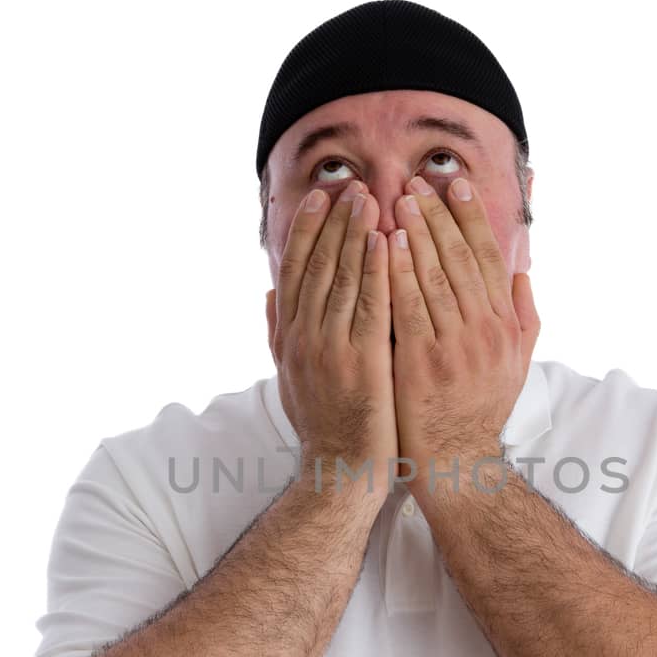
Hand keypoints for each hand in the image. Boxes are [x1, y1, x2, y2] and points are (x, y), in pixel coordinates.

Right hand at [266, 181, 397, 502]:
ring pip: (342, 278)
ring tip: (373, 199)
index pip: (296, 270)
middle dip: (336, 221)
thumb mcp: (288, 376)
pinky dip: (376, 270)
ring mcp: (330, 349)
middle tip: (353, 185)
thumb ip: (277, 332)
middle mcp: (304, 337)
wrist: (340, 472)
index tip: (322, 198)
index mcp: (288, 336)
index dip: (308, 230)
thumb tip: (269, 294)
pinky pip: (369, 306)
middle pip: (318, 265)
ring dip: (357, 234)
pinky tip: (387, 242)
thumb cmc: (322, 426)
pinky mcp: (360, 362)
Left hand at [389, 175, 539, 495]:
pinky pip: (409, 309)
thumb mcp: (517, 365)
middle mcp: (485, 331)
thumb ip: (524, 317)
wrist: (458, 465)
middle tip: (418, 181)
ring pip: (436, 277)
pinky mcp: (422, 364)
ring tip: (399, 199)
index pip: (490, 258)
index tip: (456, 186)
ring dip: (418, 234)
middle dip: (439, 215)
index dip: (472, 219)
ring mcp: (455, 347)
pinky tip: (386, 246)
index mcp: (505, 326)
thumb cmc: (480, 412)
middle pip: (462, 259)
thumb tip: (523, 273)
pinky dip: (399, 274)